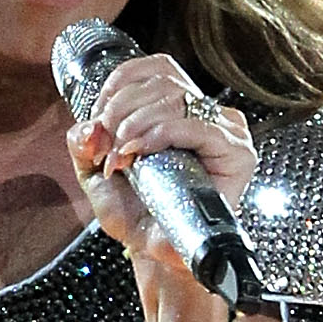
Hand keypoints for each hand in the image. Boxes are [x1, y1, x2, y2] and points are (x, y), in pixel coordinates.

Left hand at [66, 50, 254, 304]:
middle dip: (120, 111)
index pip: (154, 68)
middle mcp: (207, 114)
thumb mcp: (95, 172)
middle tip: (106, 149)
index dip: (118, 87)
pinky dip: (159, 134)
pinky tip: (139, 153)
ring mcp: (226, 131)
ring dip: (134, 123)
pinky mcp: (237, 153)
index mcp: (180, 109)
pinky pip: (195, 126)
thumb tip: (89, 126)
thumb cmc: (137, 214)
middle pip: (161, 81)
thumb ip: (84, 142)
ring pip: (174, 98)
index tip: (98, 124)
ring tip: (121, 158)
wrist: (157, 253)